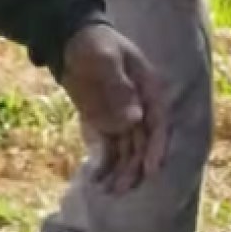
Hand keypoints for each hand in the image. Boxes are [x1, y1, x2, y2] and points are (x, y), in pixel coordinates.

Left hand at [61, 24, 167, 193]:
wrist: (72, 40)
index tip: (151, 169)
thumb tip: (135, 119)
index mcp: (149, 90)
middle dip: (134, 168)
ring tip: (107, 191)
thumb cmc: (94, 44)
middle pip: (143, 143)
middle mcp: (142, 108)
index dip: (157, 148)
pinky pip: (110, 149)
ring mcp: (124, 118)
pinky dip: (104, 165)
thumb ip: (120, 87)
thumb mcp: (104, 59)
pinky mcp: (106, 124)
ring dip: (120, 172)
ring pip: (128, 151)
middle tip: (122, 189)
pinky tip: (95, 180)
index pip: (158, 124)